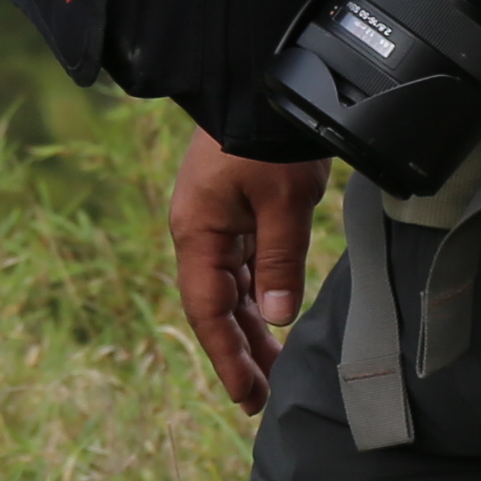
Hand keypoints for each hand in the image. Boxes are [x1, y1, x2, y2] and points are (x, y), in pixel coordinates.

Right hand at [168, 131, 327, 410]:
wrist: (262, 81)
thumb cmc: (269, 138)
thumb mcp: (282, 201)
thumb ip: (279, 260)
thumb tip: (277, 316)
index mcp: (198, 232)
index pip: (207, 310)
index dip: (226, 356)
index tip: (246, 396)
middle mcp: (200, 232)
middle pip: (217, 305)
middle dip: (240, 352)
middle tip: (264, 399)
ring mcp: (218, 220)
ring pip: (232, 289)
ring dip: (251, 328)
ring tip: (275, 370)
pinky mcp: (237, 209)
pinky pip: (243, 265)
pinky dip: (257, 297)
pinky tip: (274, 319)